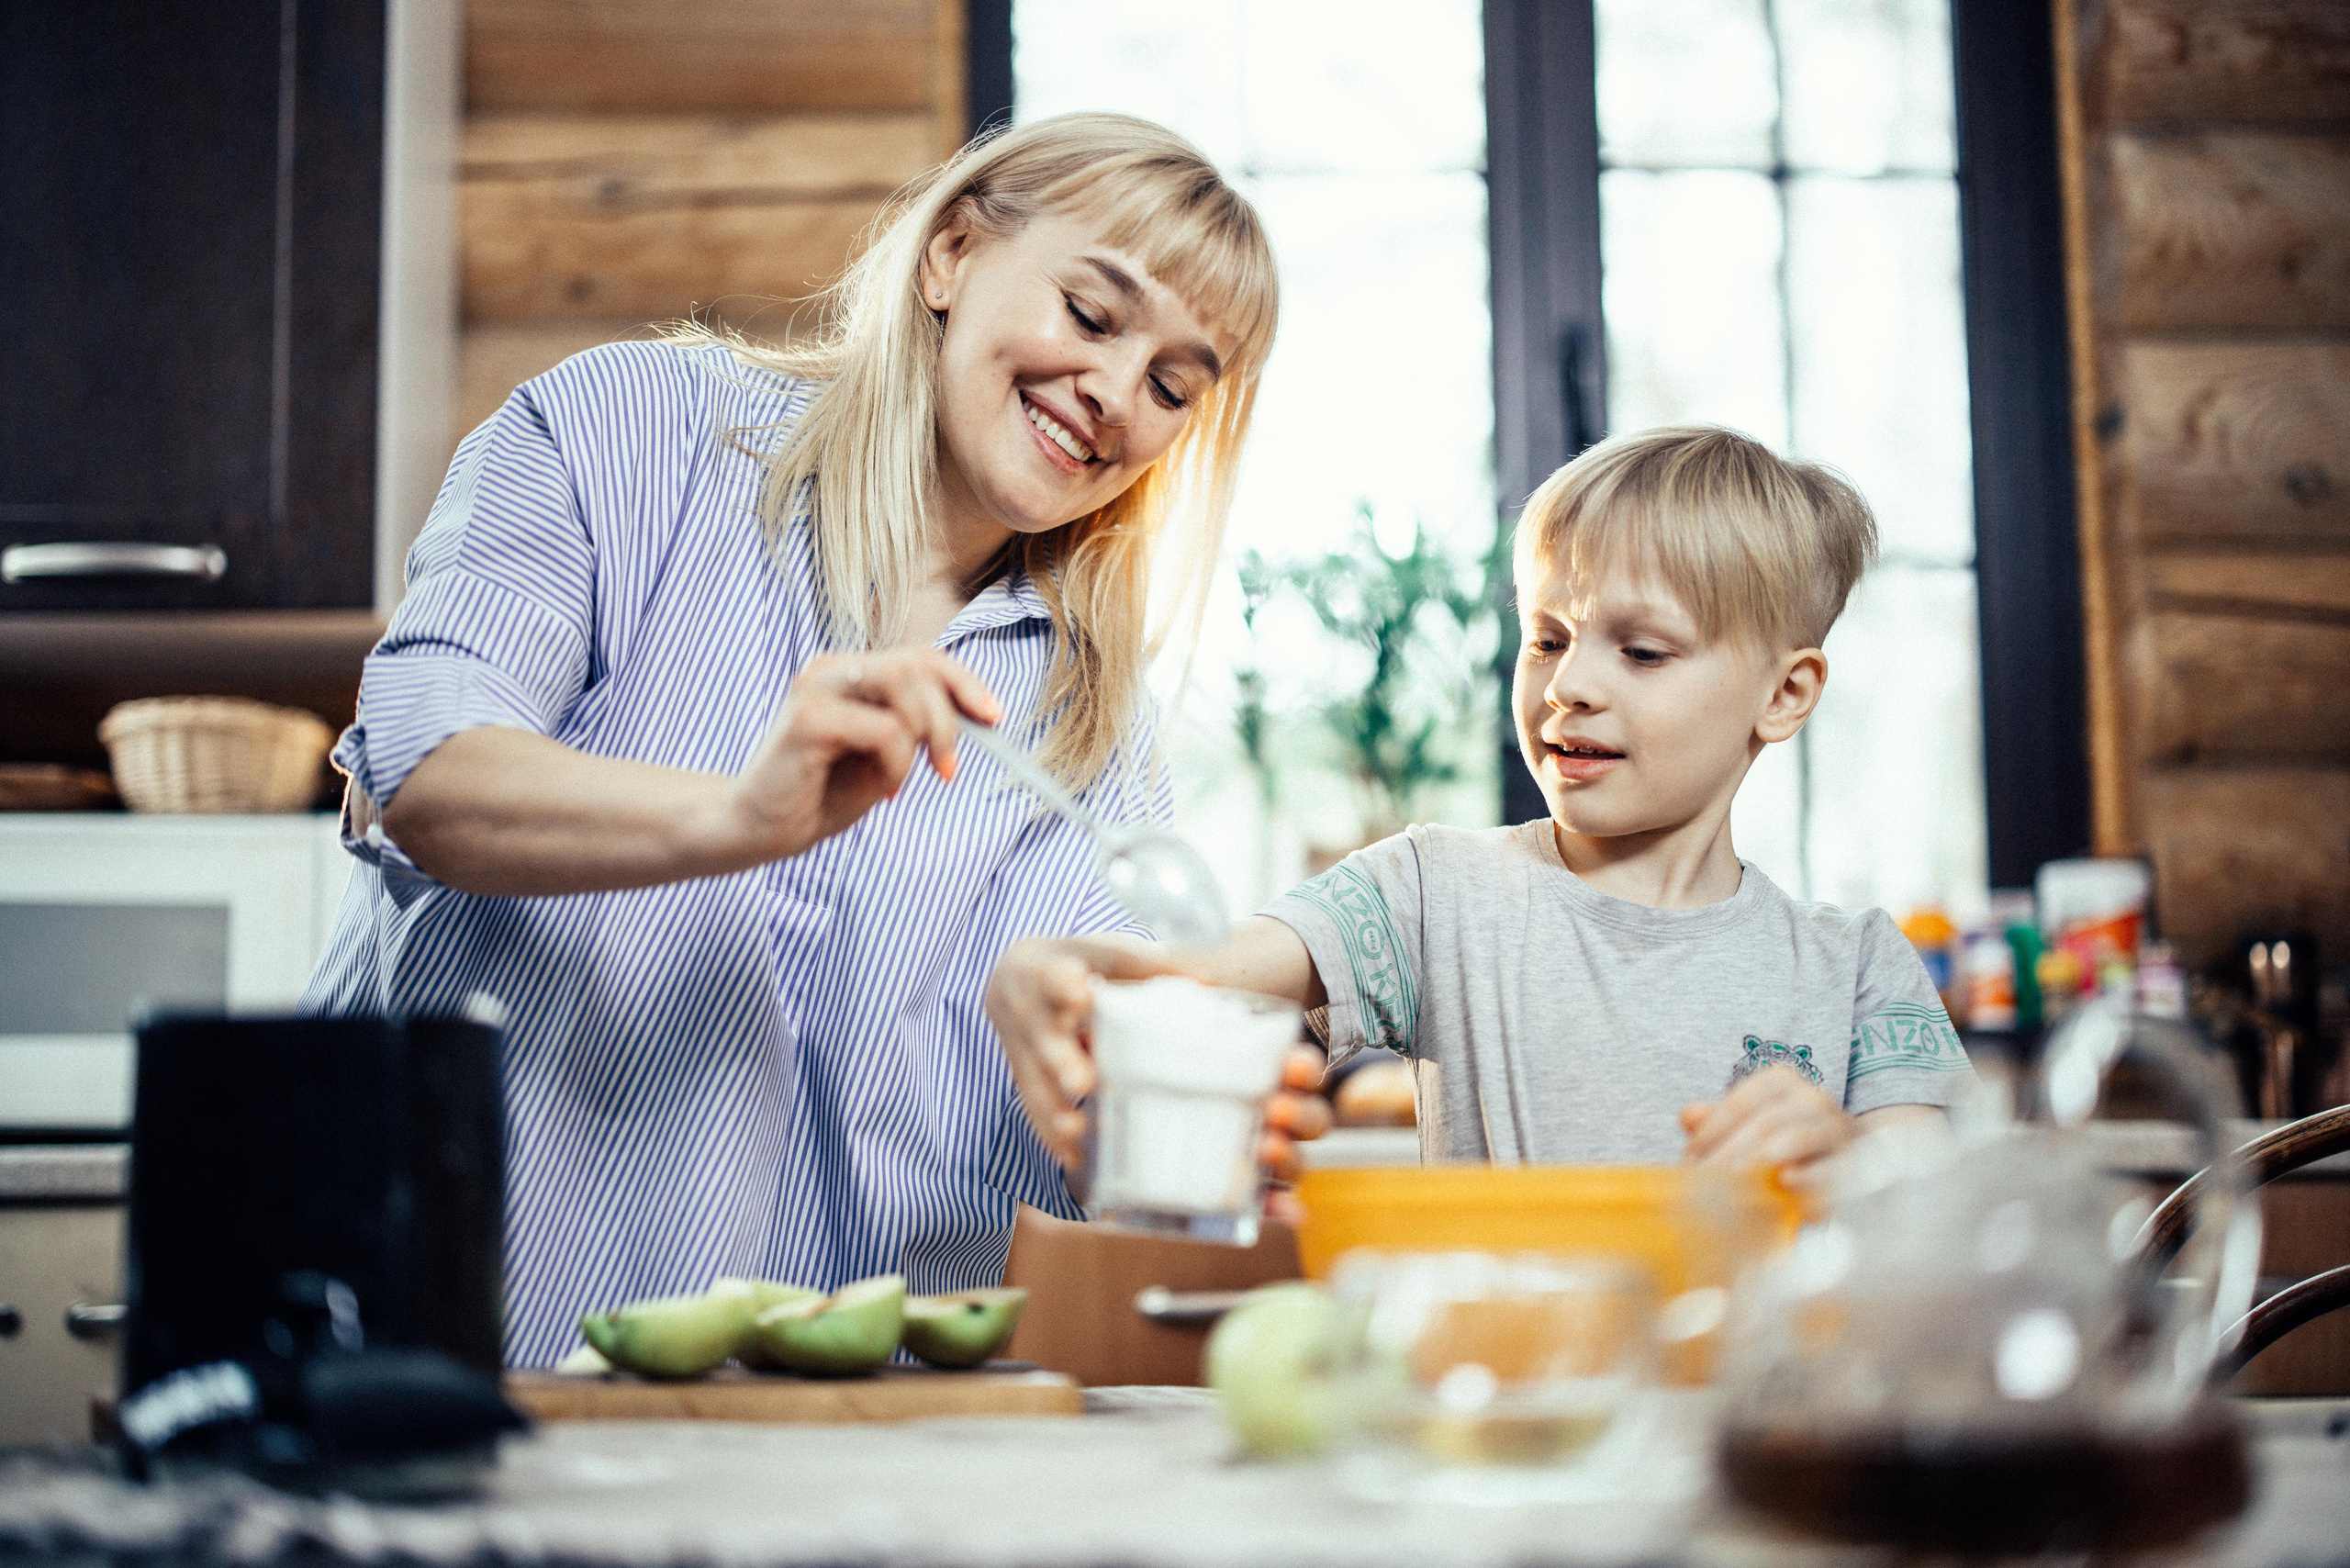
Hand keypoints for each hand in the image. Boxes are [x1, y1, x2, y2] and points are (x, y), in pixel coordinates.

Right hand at [706, 649, 1000, 865]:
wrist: (755, 829)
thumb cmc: (817, 795)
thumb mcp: (881, 759)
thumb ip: (916, 731)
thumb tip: (974, 716)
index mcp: (850, 674)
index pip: (921, 657)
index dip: (964, 682)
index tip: (994, 717)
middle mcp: (833, 670)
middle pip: (919, 665)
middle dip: (948, 719)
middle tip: (947, 770)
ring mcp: (817, 688)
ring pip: (906, 687)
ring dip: (922, 741)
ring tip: (897, 783)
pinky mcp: (807, 718)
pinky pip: (886, 730)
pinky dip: (897, 765)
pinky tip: (877, 790)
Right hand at [984, 936, 1332, 1176]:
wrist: (1012, 974)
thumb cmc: (1077, 963)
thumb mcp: (1108, 954)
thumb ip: (1152, 969)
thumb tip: (1211, 986)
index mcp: (1049, 973)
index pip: (1055, 976)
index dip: (1065, 986)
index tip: (1078, 992)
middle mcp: (1030, 1016)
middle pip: (1045, 1041)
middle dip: (1062, 1063)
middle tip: (1083, 1082)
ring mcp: (1022, 1052)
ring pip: (1035, 1084)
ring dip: (1055, 1113)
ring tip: (1079, 1135)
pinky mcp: (1023, 1080)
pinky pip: (1033, 1111)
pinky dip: (1052, 1137)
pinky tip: (1075, 1161)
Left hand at [1679, 1064, 1854, 1181]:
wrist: (1841, 1155)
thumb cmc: (1780, 1139)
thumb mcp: (1745, 1125)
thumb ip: (1716, 1120)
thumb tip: (1688, 1116)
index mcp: (1780, 1082)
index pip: (1740, 1104)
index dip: (1711, 1132)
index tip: (1691, 1160)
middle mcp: (1812, 1097)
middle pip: (1764, 1122)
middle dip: (1730, 1153)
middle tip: (1705, 1182)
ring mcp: (1836, 1127)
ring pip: (1796, 1138)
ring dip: (1762, 1159)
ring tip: (1735, 1177)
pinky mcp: (1854, 1161)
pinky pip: (1832, 1166)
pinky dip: (1809, 1175)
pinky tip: (1787, 1181)